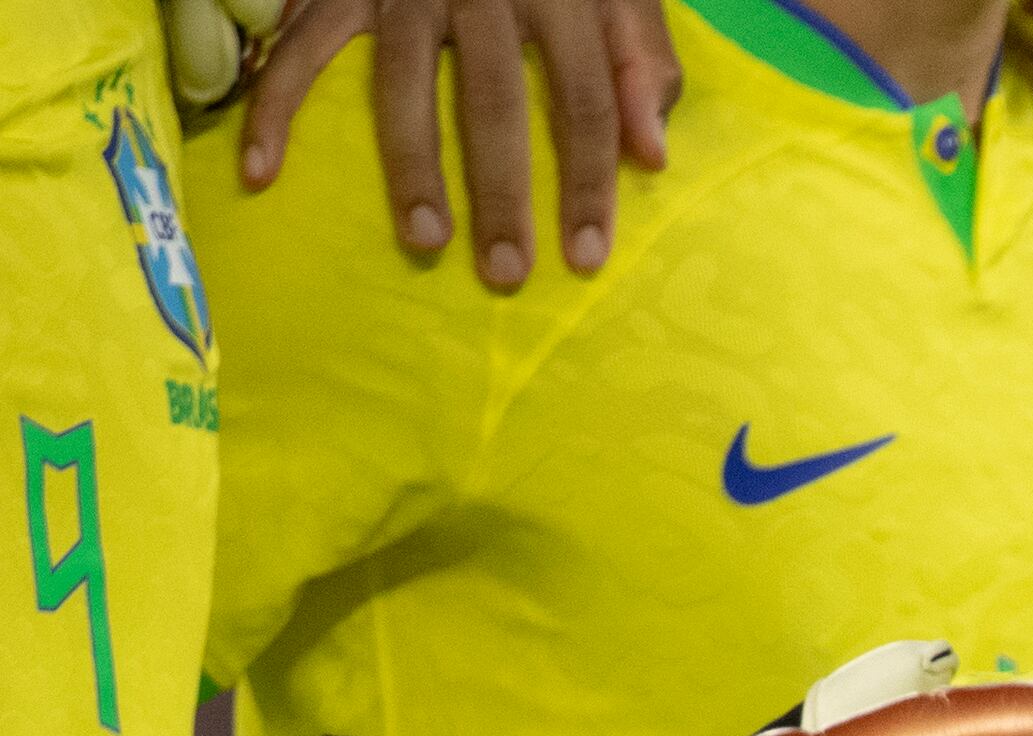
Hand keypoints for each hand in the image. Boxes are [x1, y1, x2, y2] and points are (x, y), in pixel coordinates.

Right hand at [236, 0, 679, 290]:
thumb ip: (642, 61)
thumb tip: (653, 154)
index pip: (583, 101)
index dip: (588, 182)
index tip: (585, 258)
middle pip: (494, 101)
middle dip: (501, 193)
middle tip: (504, 273)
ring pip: (402, 84)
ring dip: (411, 167)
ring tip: (425, 241)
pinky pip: (299, 47)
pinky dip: (274, 107)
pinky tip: (261, 169)